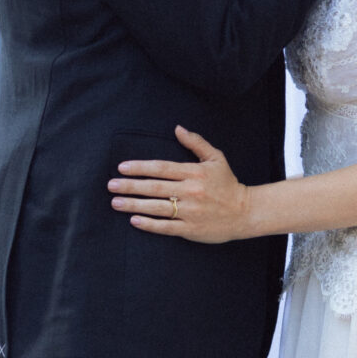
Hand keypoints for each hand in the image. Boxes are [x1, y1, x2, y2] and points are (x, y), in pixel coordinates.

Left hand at [109, 128, 252, 243]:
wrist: (245, 212)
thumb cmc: (228, 184)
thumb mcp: (216, 159)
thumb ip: (196, 143)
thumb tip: (178, 128)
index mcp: (194, 173)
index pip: (161, 168)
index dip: (140, 167)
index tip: (122, 168)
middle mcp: (190, 191)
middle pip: (154, 187)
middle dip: (130, 186)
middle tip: (111, 185)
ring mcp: (190, 212)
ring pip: (157, 207)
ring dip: (134, 205)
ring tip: (116, 203)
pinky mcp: (191, 229)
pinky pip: (166, 227)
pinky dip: (150, 224)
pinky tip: (135, 221)